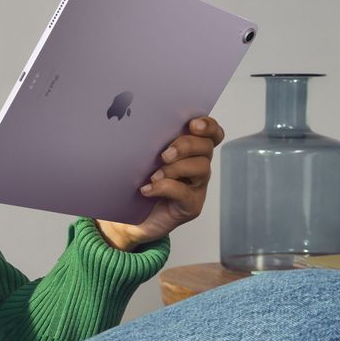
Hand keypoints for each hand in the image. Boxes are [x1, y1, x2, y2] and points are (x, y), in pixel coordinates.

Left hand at [96, 116, 224, 250]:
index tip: (193, 124)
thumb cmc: (136, 183)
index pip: (211, 133)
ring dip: (176, 167)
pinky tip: (147, 190)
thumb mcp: (141, 157)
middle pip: (206, 147)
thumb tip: (137, 122)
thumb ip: (148, 141)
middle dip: (186, 145)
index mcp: (190, 150)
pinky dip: (164, 188)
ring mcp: (196, 187)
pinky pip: (184, 193)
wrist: (128, 218)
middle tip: (164, 154)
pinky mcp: (190, 206)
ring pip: (201, 168)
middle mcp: (197, 166)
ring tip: (154, 175)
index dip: (208, 126)